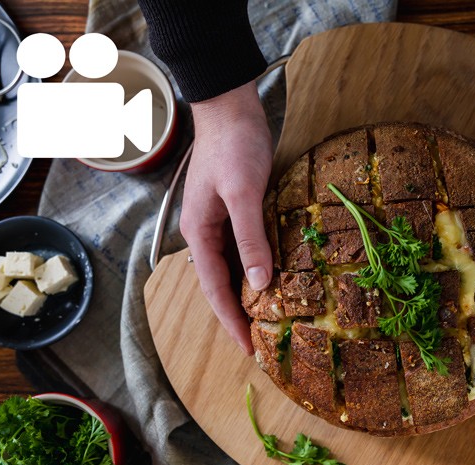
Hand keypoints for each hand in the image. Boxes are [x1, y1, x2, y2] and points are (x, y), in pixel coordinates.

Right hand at [181, 81, 272, 353]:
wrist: (232, 106)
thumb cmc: (234, 145)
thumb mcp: (243, 193)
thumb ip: (250, 238)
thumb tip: (259, 283)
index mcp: (199, 232)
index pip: (214, 288)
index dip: (231, 319)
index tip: (248, 348)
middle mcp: (207, 232)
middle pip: (222, 284)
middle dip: (239, 315)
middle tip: (262, 345)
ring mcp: (221, 222)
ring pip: (235, 269)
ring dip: (249, 296)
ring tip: (269, 322)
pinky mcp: (239, 212)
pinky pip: (247, 250)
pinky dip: (259, 269)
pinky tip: (275, 281)